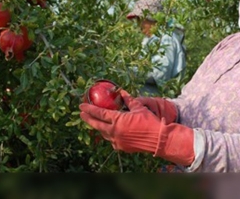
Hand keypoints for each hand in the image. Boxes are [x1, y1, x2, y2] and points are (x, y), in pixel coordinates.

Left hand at [79, 96, 193, 165]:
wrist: (158, 140)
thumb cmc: (150, 122)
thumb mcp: (139, 108)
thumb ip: (128, 100)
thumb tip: (122, 91)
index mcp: (117, 120)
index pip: (99, 113)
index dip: (89, 109)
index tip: (82, 105)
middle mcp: (114, 132)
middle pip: (96, 124)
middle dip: (88, 118)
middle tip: (81, 113)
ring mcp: (117, 141)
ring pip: (103, 133)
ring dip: (98, 127)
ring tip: (94, 121)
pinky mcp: (121, 147)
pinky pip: (111, 140)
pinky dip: (109, 134)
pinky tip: (109, 131)